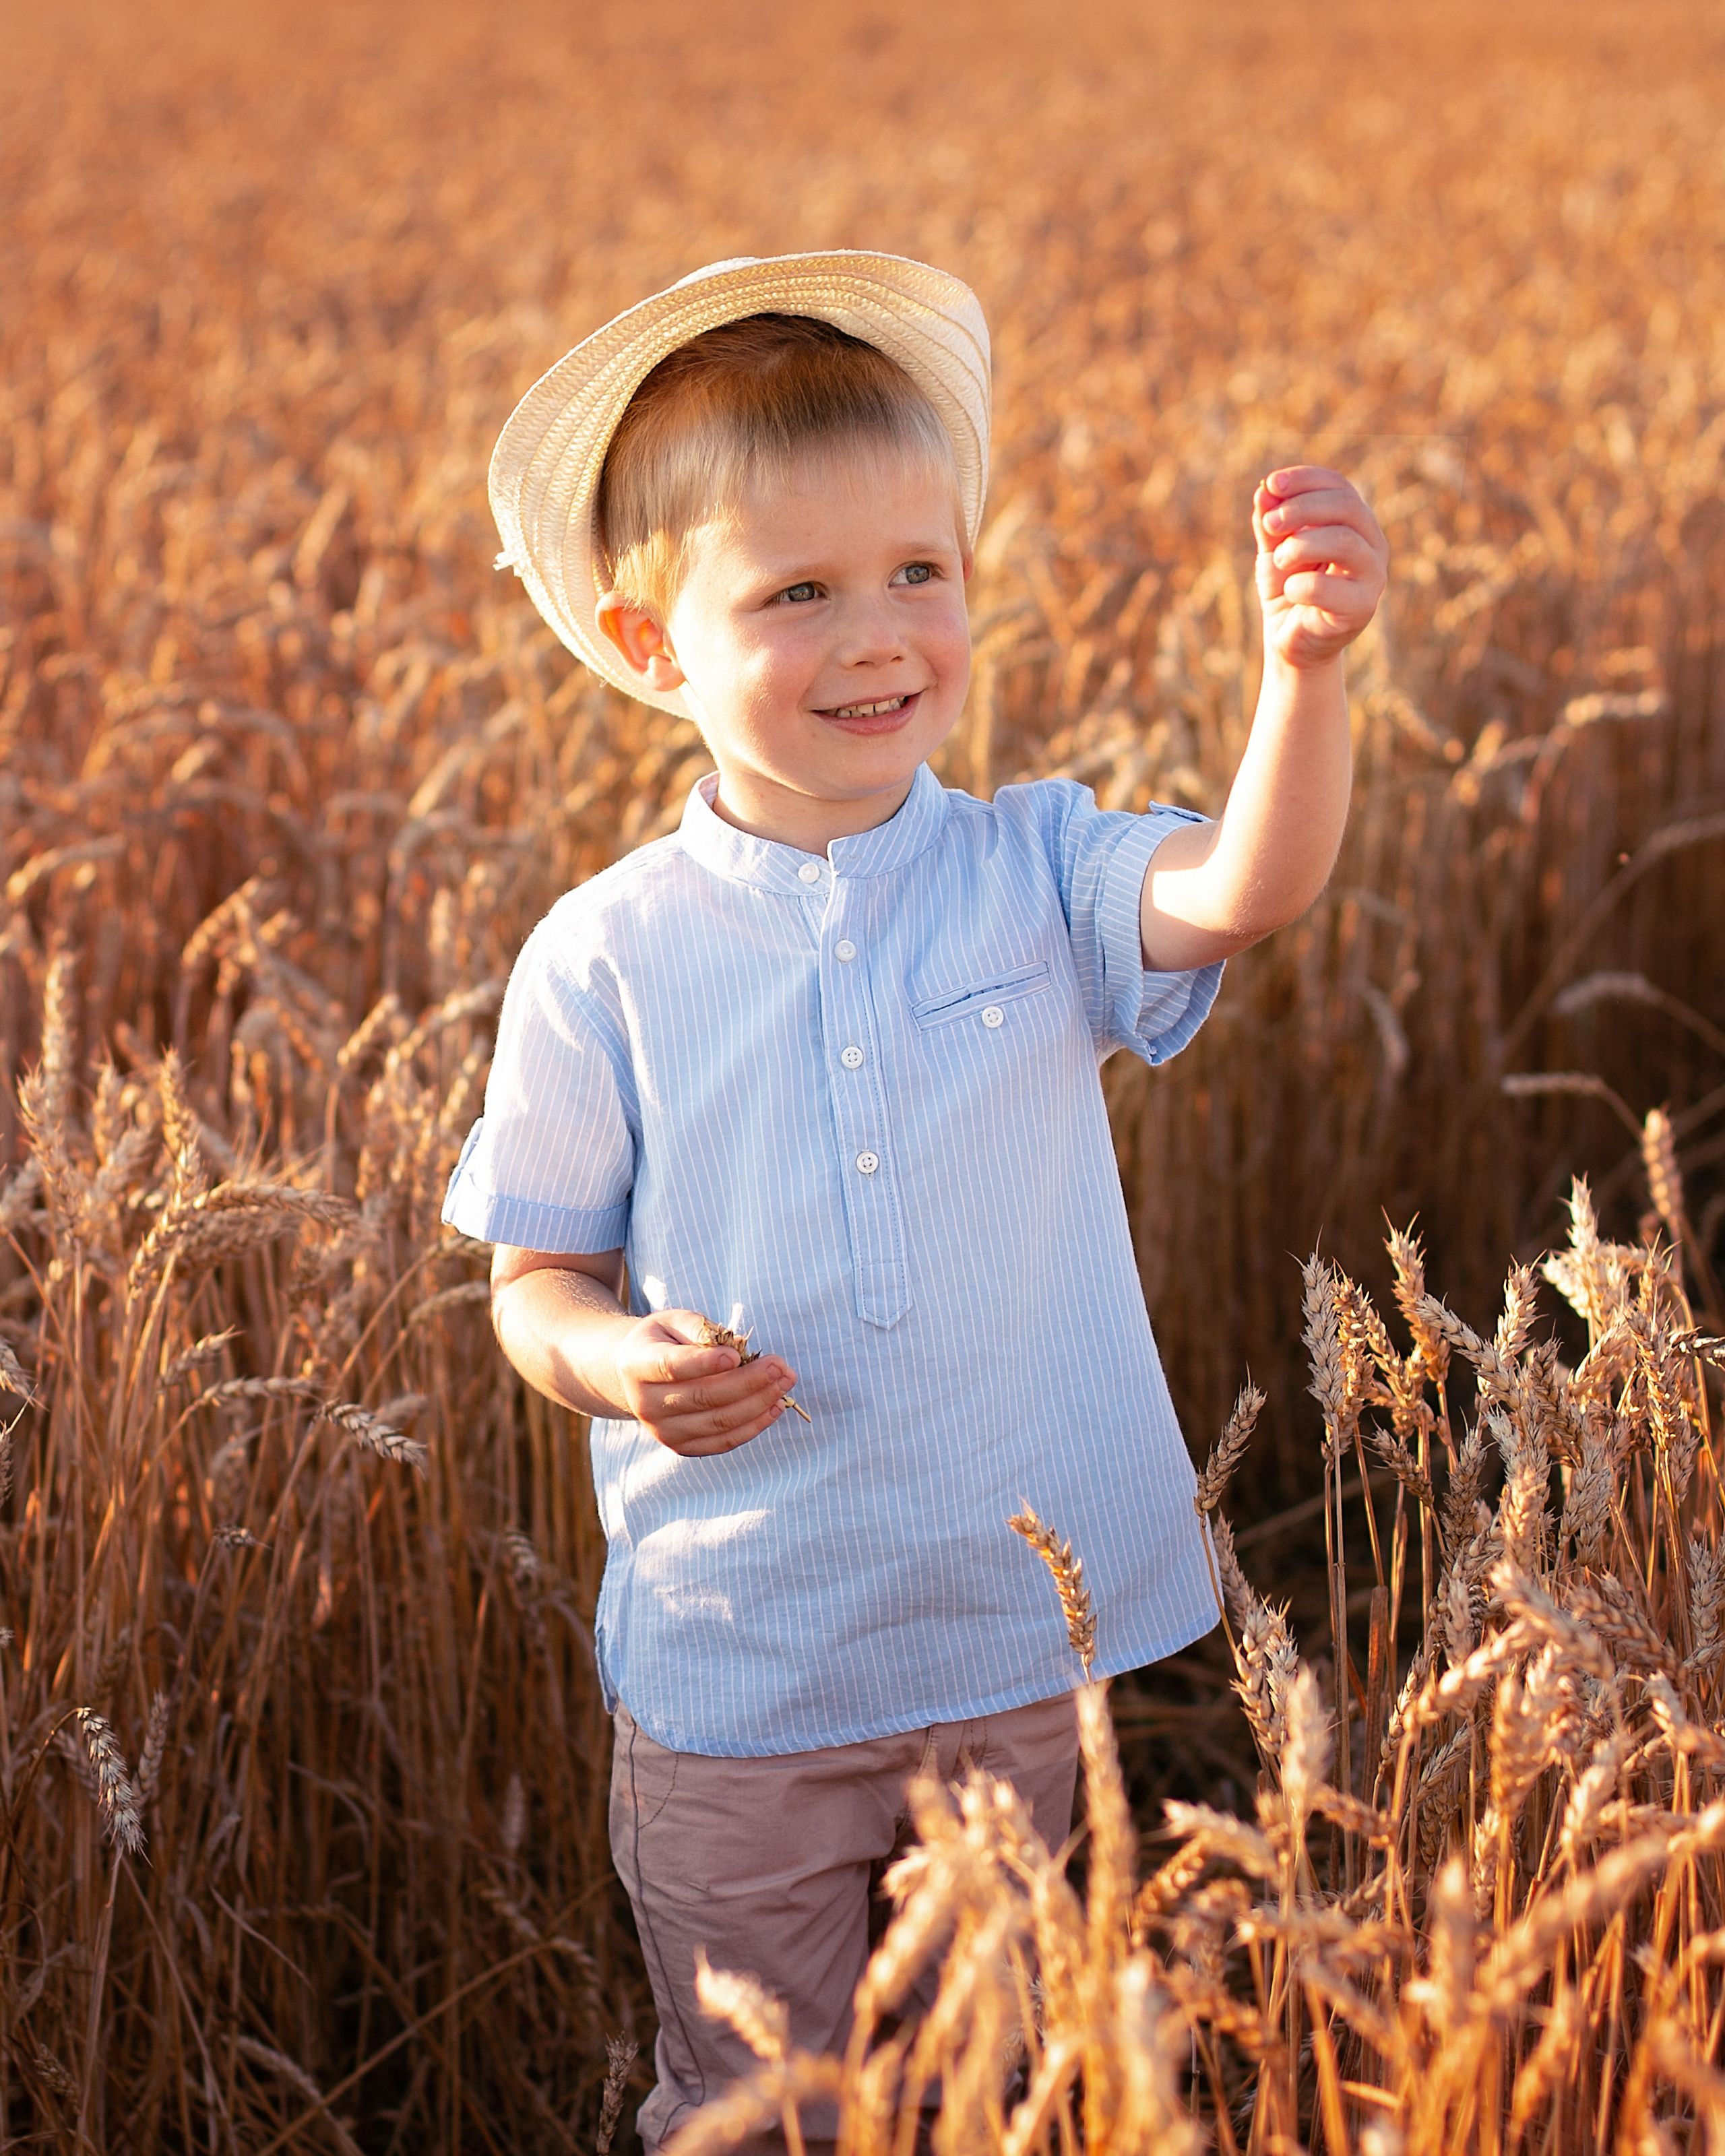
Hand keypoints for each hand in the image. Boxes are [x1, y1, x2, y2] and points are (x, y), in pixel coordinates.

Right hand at [614, 1309, 797, 1455]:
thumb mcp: (674, 1320)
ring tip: (786, 1381)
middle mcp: (645, 1403)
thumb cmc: (664, 1341)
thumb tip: (736, 1347)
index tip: (737, 1355)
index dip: (705, 1363)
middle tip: (781, 1365)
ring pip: (719, 1421)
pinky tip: (776, 1406)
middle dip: (749, 1381)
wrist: (636, 1376)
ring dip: (759, 1402)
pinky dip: (754, 1425)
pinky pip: (723, 1441)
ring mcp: (662, 1430)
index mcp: (637, 1364)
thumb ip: (700, 1329)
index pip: (671, 1367)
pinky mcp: (681, 1447)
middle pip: (703, 1396)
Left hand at [1254, 466, 1387, 669]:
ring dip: (1300, 546)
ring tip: (1279, 560)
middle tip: (1269, 524)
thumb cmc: (1288, 589)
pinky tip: (1290, 593)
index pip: (1339, 486)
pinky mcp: (1362, 609)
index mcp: (1357, 524)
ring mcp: (1373, 577)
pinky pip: (1327, 587)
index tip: (1271, 484)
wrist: (1290, 641)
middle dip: (1301, 508)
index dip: (1305, 479)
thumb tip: (1264, 490)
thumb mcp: (1274, 549)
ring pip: (1343, 542)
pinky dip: (1298, 585)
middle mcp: (1373, 545)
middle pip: (1346, 507)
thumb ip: (1271, 522)